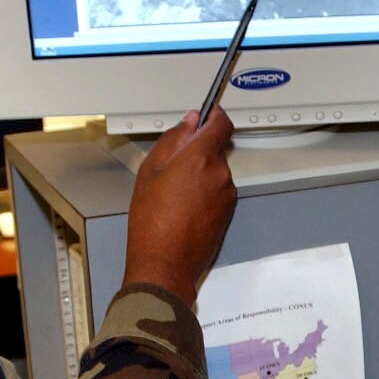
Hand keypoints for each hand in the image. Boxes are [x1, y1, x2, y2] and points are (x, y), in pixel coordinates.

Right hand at [123, 108, 236, 305]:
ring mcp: (227, 194)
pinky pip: (218, 191)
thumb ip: (173, 140)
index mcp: (201, 157)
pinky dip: (204, 192)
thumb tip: (188, 123)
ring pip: (216, 171)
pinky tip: (183, 207)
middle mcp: (220, 173)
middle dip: (198, 152)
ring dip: (200, 174)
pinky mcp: (228, 211)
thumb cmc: (152, 223)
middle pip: (216, 149)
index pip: (221, 124)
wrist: (164, 263)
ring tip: (174, 194)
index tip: (206, 115)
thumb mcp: (150, 171)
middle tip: (172, 167)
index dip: (214, 116)